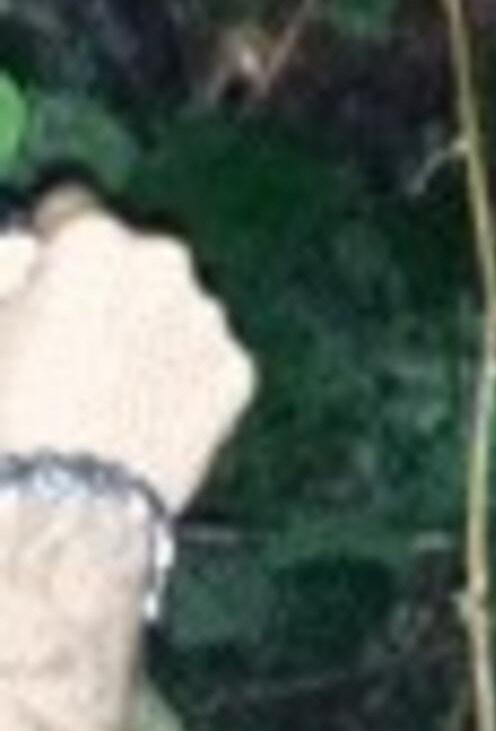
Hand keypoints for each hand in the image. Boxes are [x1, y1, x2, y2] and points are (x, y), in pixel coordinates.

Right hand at [0, 197, 254, 516]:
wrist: (53, 521)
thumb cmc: (2, 424)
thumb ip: (9, 273)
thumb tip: (21, 257)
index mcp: (92, 245)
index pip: (71, 209)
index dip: (48, 245)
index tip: (36, 271)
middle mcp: (164, 266)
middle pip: (131, 261)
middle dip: (103, 291)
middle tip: (66, 347)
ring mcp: (207, 320)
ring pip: (172, 309)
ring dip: (146, 331)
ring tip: (101, 392)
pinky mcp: (236, 374)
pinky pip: (202, 360)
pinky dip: (179, 378)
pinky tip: (139, 419)